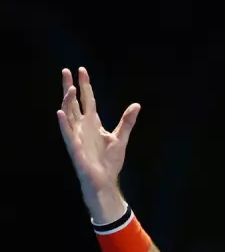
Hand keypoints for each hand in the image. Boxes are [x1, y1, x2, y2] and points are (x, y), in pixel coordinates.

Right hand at [57, 67, 140, 220]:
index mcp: (93, 123)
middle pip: (74, 103)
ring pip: (68, 115)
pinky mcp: (75, 148)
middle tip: (66, 70)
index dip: (85, 85)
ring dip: (67, 101)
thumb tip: (136, 105)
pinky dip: (63, 124)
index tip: (82, 70)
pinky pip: (67, 134)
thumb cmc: (109, 161)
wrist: (105, 180)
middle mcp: (82, 127)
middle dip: (69, 87)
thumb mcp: (121, 138)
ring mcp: (77, 136)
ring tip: (69, 88)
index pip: (87, 100)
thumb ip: (126, 121)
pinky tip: (60, 113)